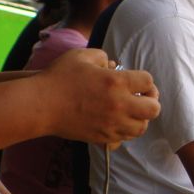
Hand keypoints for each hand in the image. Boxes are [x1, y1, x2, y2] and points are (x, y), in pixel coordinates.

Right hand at [36, 49, 160, 144]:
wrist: (39, 105)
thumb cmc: (58, 77)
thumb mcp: (82, 56)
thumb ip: (103, 57)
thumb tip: (113, 65)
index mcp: (117, 82)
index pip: (148, 82)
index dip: (146, 81)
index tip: (139, 82)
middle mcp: (119, 105)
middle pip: (153, 109)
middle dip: (151, 102)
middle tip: (142, 98)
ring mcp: (111, 124)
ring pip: (141, 127)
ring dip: (140, 118)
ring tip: (131, 111)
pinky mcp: (102, 137)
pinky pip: (125, 138)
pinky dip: (126, 130)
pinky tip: (118, 121)